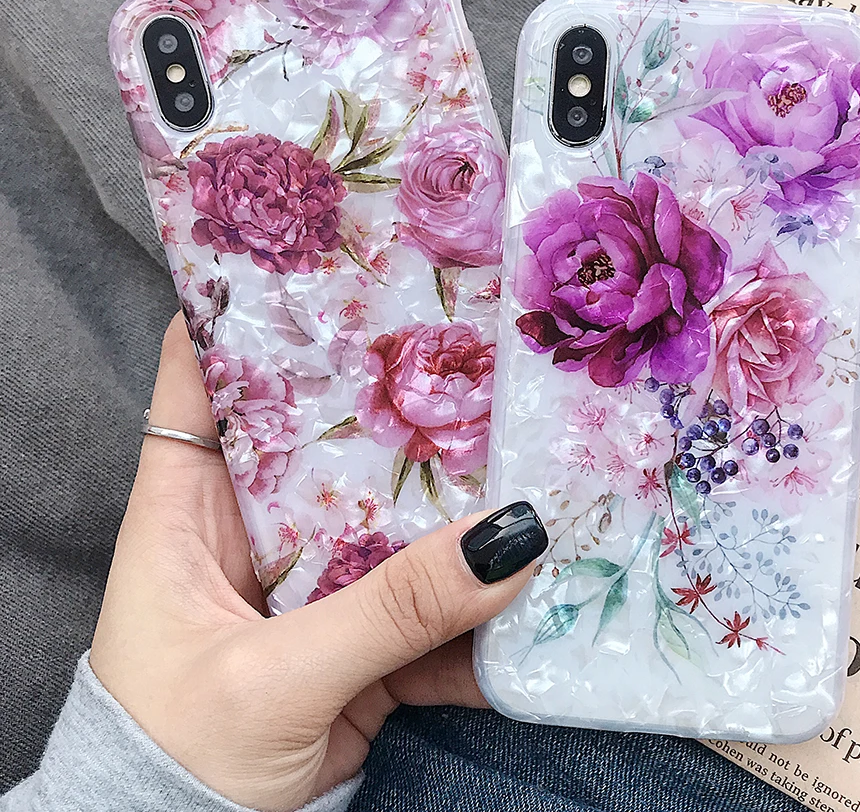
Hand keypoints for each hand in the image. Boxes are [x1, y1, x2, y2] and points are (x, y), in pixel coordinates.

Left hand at [90, 315, 544, 811]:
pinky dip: (471, 592)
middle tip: (463, 339)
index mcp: (187, 508)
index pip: (202, 377)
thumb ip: (389, 612)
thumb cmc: (173, 759)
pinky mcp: (355, 634)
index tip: (319, 260)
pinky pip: (423, 597)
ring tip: (520, 443)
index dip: (246, 312)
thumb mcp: (274, 680)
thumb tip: (506, 540)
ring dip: (449, 493)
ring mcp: (311, 578)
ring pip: (388, 509)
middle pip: (321, 430)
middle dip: (388, 390)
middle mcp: (251, 525)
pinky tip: (527, 572)